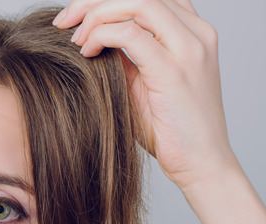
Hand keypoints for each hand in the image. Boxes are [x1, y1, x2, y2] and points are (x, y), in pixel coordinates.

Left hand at [53, 0, 239, 190]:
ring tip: (74, 38)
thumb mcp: (143, 82)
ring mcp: (190, 49)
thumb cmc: (170, 130)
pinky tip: (87, 52)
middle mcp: (196, 33)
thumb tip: (89, 38)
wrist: (201, 165)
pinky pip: (131, 34)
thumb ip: (125, 56)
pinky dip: (102, 36)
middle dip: (94, 1)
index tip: (75, 16)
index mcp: (193, 32)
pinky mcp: (174, 70)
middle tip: (64, 20)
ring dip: (97, 15)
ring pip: (137, 3)